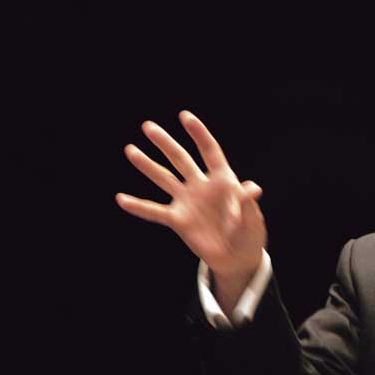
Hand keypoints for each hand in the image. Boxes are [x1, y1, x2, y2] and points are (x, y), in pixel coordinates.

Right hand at [115, 110, 265, 283]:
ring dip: (147, 165)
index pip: (209, 151)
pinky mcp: (178, 220)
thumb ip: (247, 203)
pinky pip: (155, 212)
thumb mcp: (252, 219)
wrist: (236, 258)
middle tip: (148, 126)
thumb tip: (252, 188)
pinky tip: (121, 199)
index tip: (185, 117)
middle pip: (181, 159)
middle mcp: (201, 185)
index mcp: (223, 180)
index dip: (199, 134)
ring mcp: (188, 201)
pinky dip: (139, 206)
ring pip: (164, 178)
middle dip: (165, 143)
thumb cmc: (249, 235)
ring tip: (130, 150)